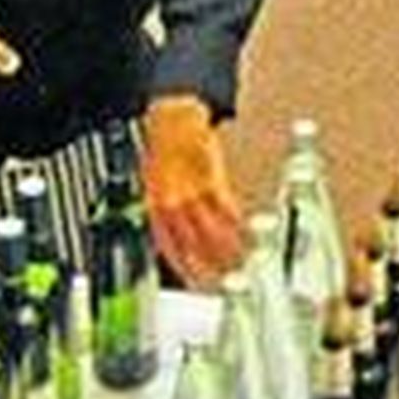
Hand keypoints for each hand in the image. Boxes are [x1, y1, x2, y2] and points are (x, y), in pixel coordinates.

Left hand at [142, 96, 244, 287]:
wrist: (175, 117)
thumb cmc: (165, 148)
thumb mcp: (154, 182)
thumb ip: (164, 210)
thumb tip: (175, 234)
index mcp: (154, 204)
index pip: (167, 245)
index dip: (180, 266)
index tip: (192, 280)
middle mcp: (171, 202)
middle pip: (190, 244)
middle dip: (204, 265)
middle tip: (217, 280)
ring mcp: (192, 192)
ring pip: (210, 230)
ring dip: (225, 250)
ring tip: (237, 263)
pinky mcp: (211, 179)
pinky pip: (225, 209)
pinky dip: (236, 223)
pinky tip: (244, 232)